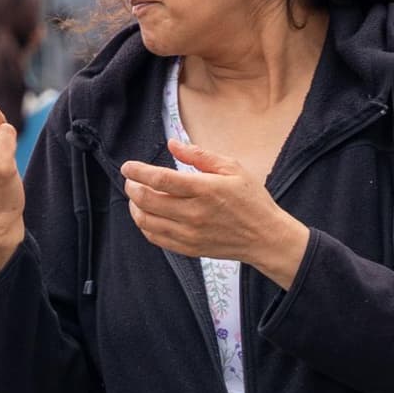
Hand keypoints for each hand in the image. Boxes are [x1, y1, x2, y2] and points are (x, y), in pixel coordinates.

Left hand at [120, 139, 308, 288]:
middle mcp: (194, 213)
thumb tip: (172, 144)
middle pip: (147, 200)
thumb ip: (199, 155)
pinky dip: (144, 225)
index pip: (161, 179)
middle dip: (132, 187)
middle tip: (130, 180)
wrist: (265, 238)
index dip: (138, 171)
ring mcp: (189, 234)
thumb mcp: (232, 168)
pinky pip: (155, 237)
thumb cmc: (251, 199)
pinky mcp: (188, 248)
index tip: (128, 166)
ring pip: (146, 221)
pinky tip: (148, 214)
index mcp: (205, 189)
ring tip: (136, 196)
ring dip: (134, 206)